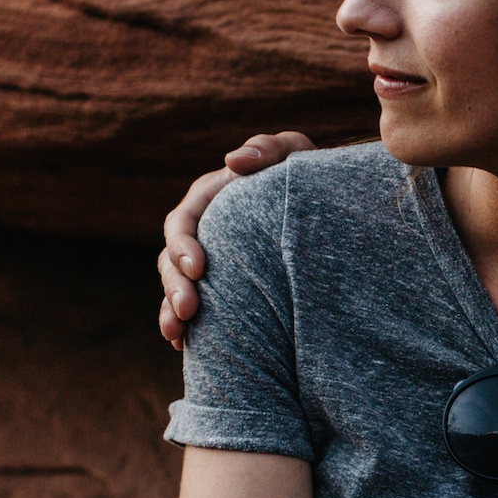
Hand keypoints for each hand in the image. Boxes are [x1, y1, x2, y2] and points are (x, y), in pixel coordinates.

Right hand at [158, 131, 316, 348]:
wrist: (325, 209)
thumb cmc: (304, 176)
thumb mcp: (295, 154)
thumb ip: (268, 148)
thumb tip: (232, 161)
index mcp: (209, 200)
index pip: (182, 222)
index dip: (182, 245)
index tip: (199, 269)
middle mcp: (201, 233)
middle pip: (171, 262)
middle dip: (174, 287)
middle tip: (190, 310)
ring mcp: (208, 263)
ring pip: (176, 288)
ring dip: (172, 311)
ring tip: (179, 335)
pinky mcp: (219, 288)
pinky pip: (194, 310)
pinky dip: (186, 329)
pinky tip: (185, 348)